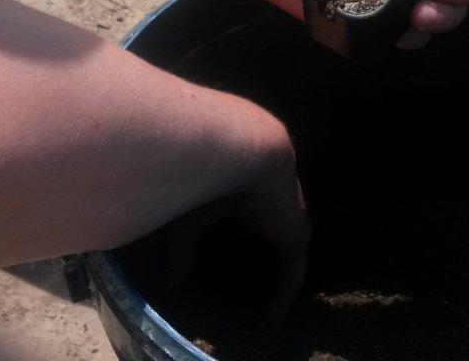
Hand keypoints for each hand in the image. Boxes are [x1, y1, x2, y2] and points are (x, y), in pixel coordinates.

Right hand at [160, 148, 309, 322]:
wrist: (240, 151)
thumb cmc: (208, 174)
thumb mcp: (187, 216)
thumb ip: (180, 248)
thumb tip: (171, 282)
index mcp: (242, 185)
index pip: (241, 211)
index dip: (233, 229)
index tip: (220, 253)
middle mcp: (266, 199)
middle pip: (264, 228)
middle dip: (255, 246)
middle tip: (240, 280)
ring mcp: (285, 216)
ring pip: (281, 248)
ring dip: (273, 271)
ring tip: (260, 303)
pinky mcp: (297, 234)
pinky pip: (293, 269)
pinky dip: (284, 292)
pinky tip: (273, 317)